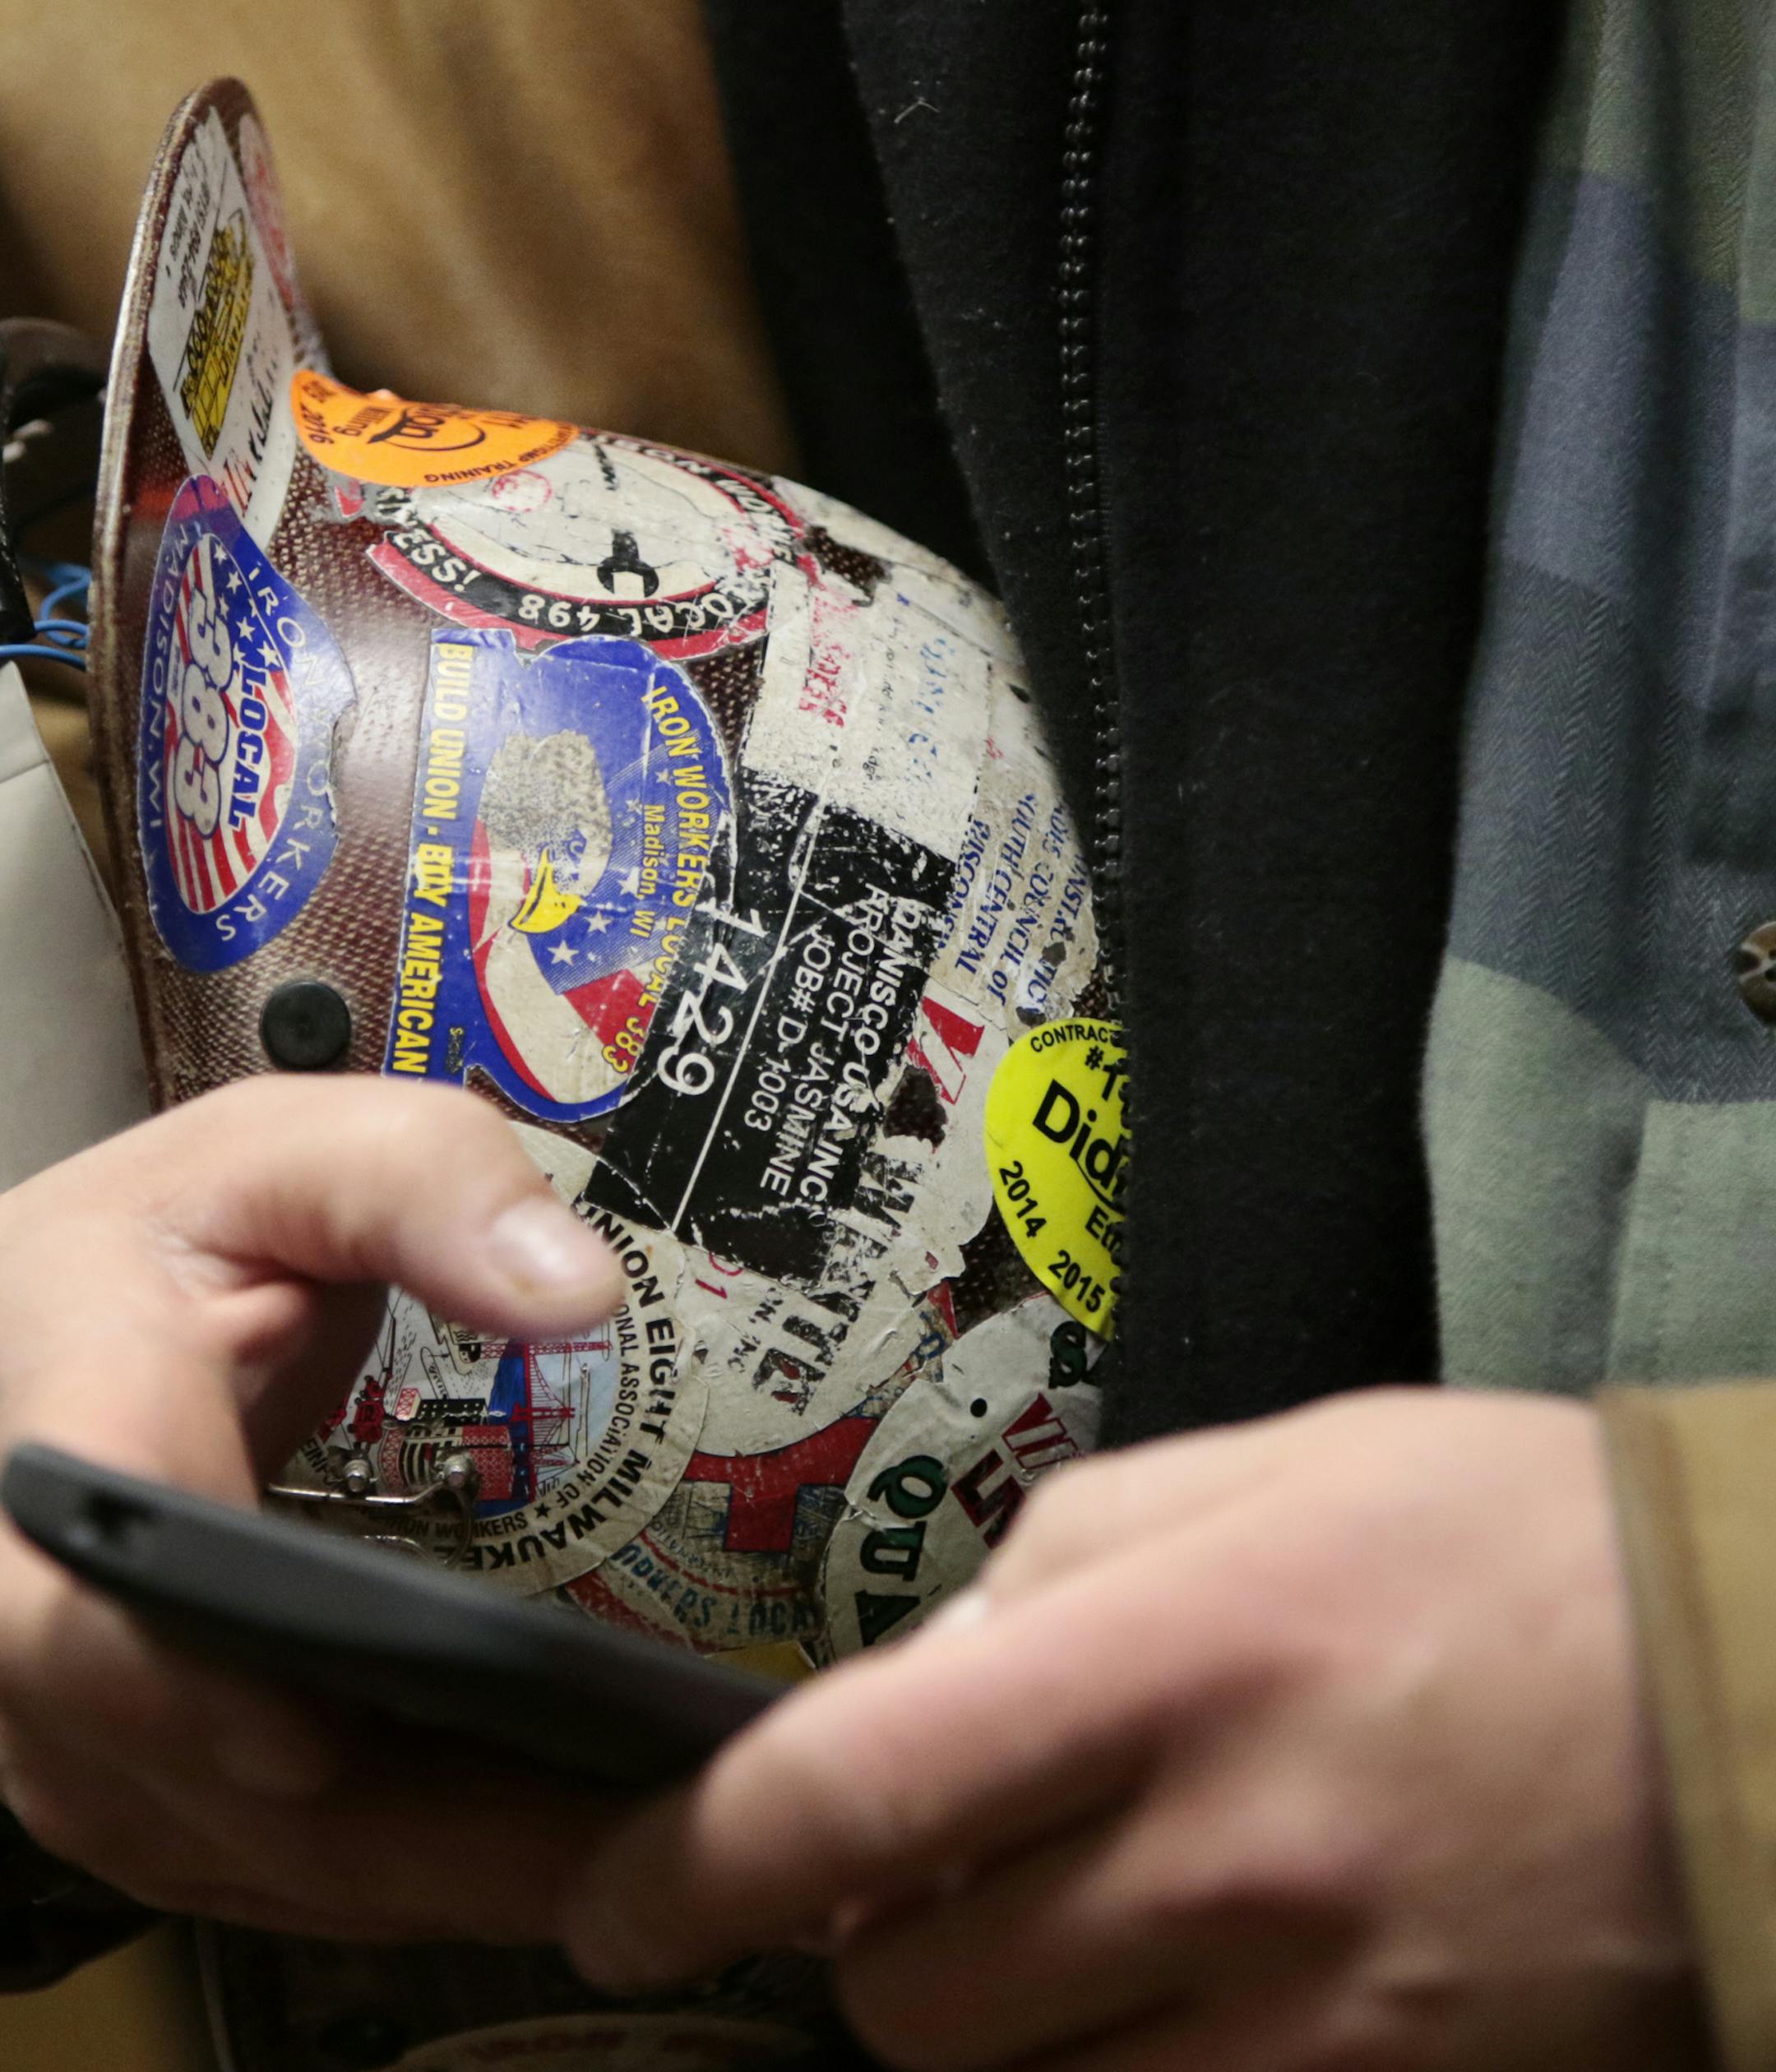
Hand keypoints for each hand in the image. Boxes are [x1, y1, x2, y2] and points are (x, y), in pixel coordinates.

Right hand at [0, 1076, 623, 1942]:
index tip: (321, 1736)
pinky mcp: (129, 1769)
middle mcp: (44, 1607)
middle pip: (196, 1780)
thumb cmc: (172, 1240)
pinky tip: (536, 1863)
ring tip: (631, 1863)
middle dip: (415, 1832)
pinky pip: (253, 1862)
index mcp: (68, 1433)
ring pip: (234, 1852)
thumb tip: (573, 1291)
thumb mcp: (292, 1153)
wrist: (53, 1327)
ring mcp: (74, 1714)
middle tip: (627, 1845)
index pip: (80, 1600)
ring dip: (431, 1878)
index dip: (185, 1689)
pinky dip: (398, 1875)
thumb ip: (425, 1184)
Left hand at [560, 1389, 1707, 2069]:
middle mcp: (1226, 1860)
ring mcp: (1310, 2020)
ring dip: (983, 2019)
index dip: (684, 1869)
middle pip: (908, 1993)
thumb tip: (924, 1681)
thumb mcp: (1265, 1472)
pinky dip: (1106, 2071)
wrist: (1751, 1691)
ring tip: (1057, 1914)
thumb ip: (1059, 1560)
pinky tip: (1155, 1982)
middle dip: (867, 1938)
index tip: (614, 1901)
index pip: (853, 1792)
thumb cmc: (1497, 1540)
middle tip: (925, 1861)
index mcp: (1178, 1656)